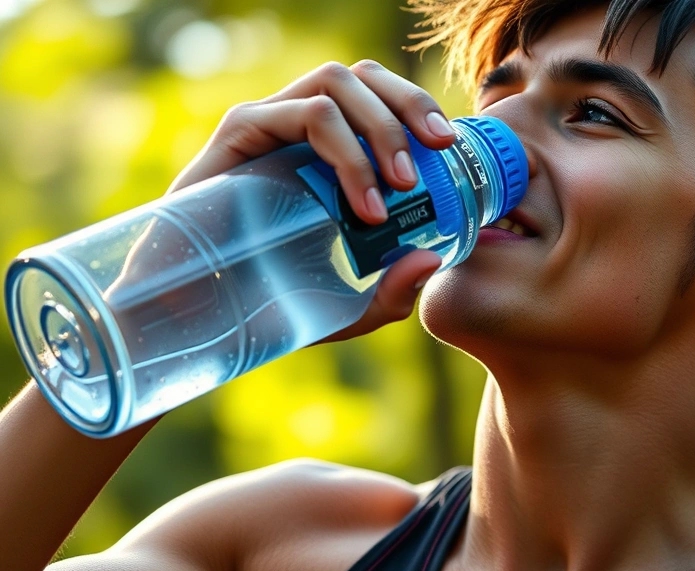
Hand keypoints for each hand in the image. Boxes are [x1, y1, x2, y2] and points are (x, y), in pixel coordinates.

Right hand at [169, 61, 454, 341]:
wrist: (193, 317)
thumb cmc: (268, 304)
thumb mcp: (347, 307)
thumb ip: (391, 290)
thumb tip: (431, 260)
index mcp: (328, 149)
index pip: (379, 96)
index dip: (418, 106)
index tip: (450, 147)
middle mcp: (299, 126)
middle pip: (365, 77)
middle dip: (410, 104)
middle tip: (438, 152)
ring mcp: (269, 124)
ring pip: (337, 82)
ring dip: (381, 128)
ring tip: (401, 187)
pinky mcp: (241, 132)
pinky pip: (305, 113)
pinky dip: (346, 151)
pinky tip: (365, 205)